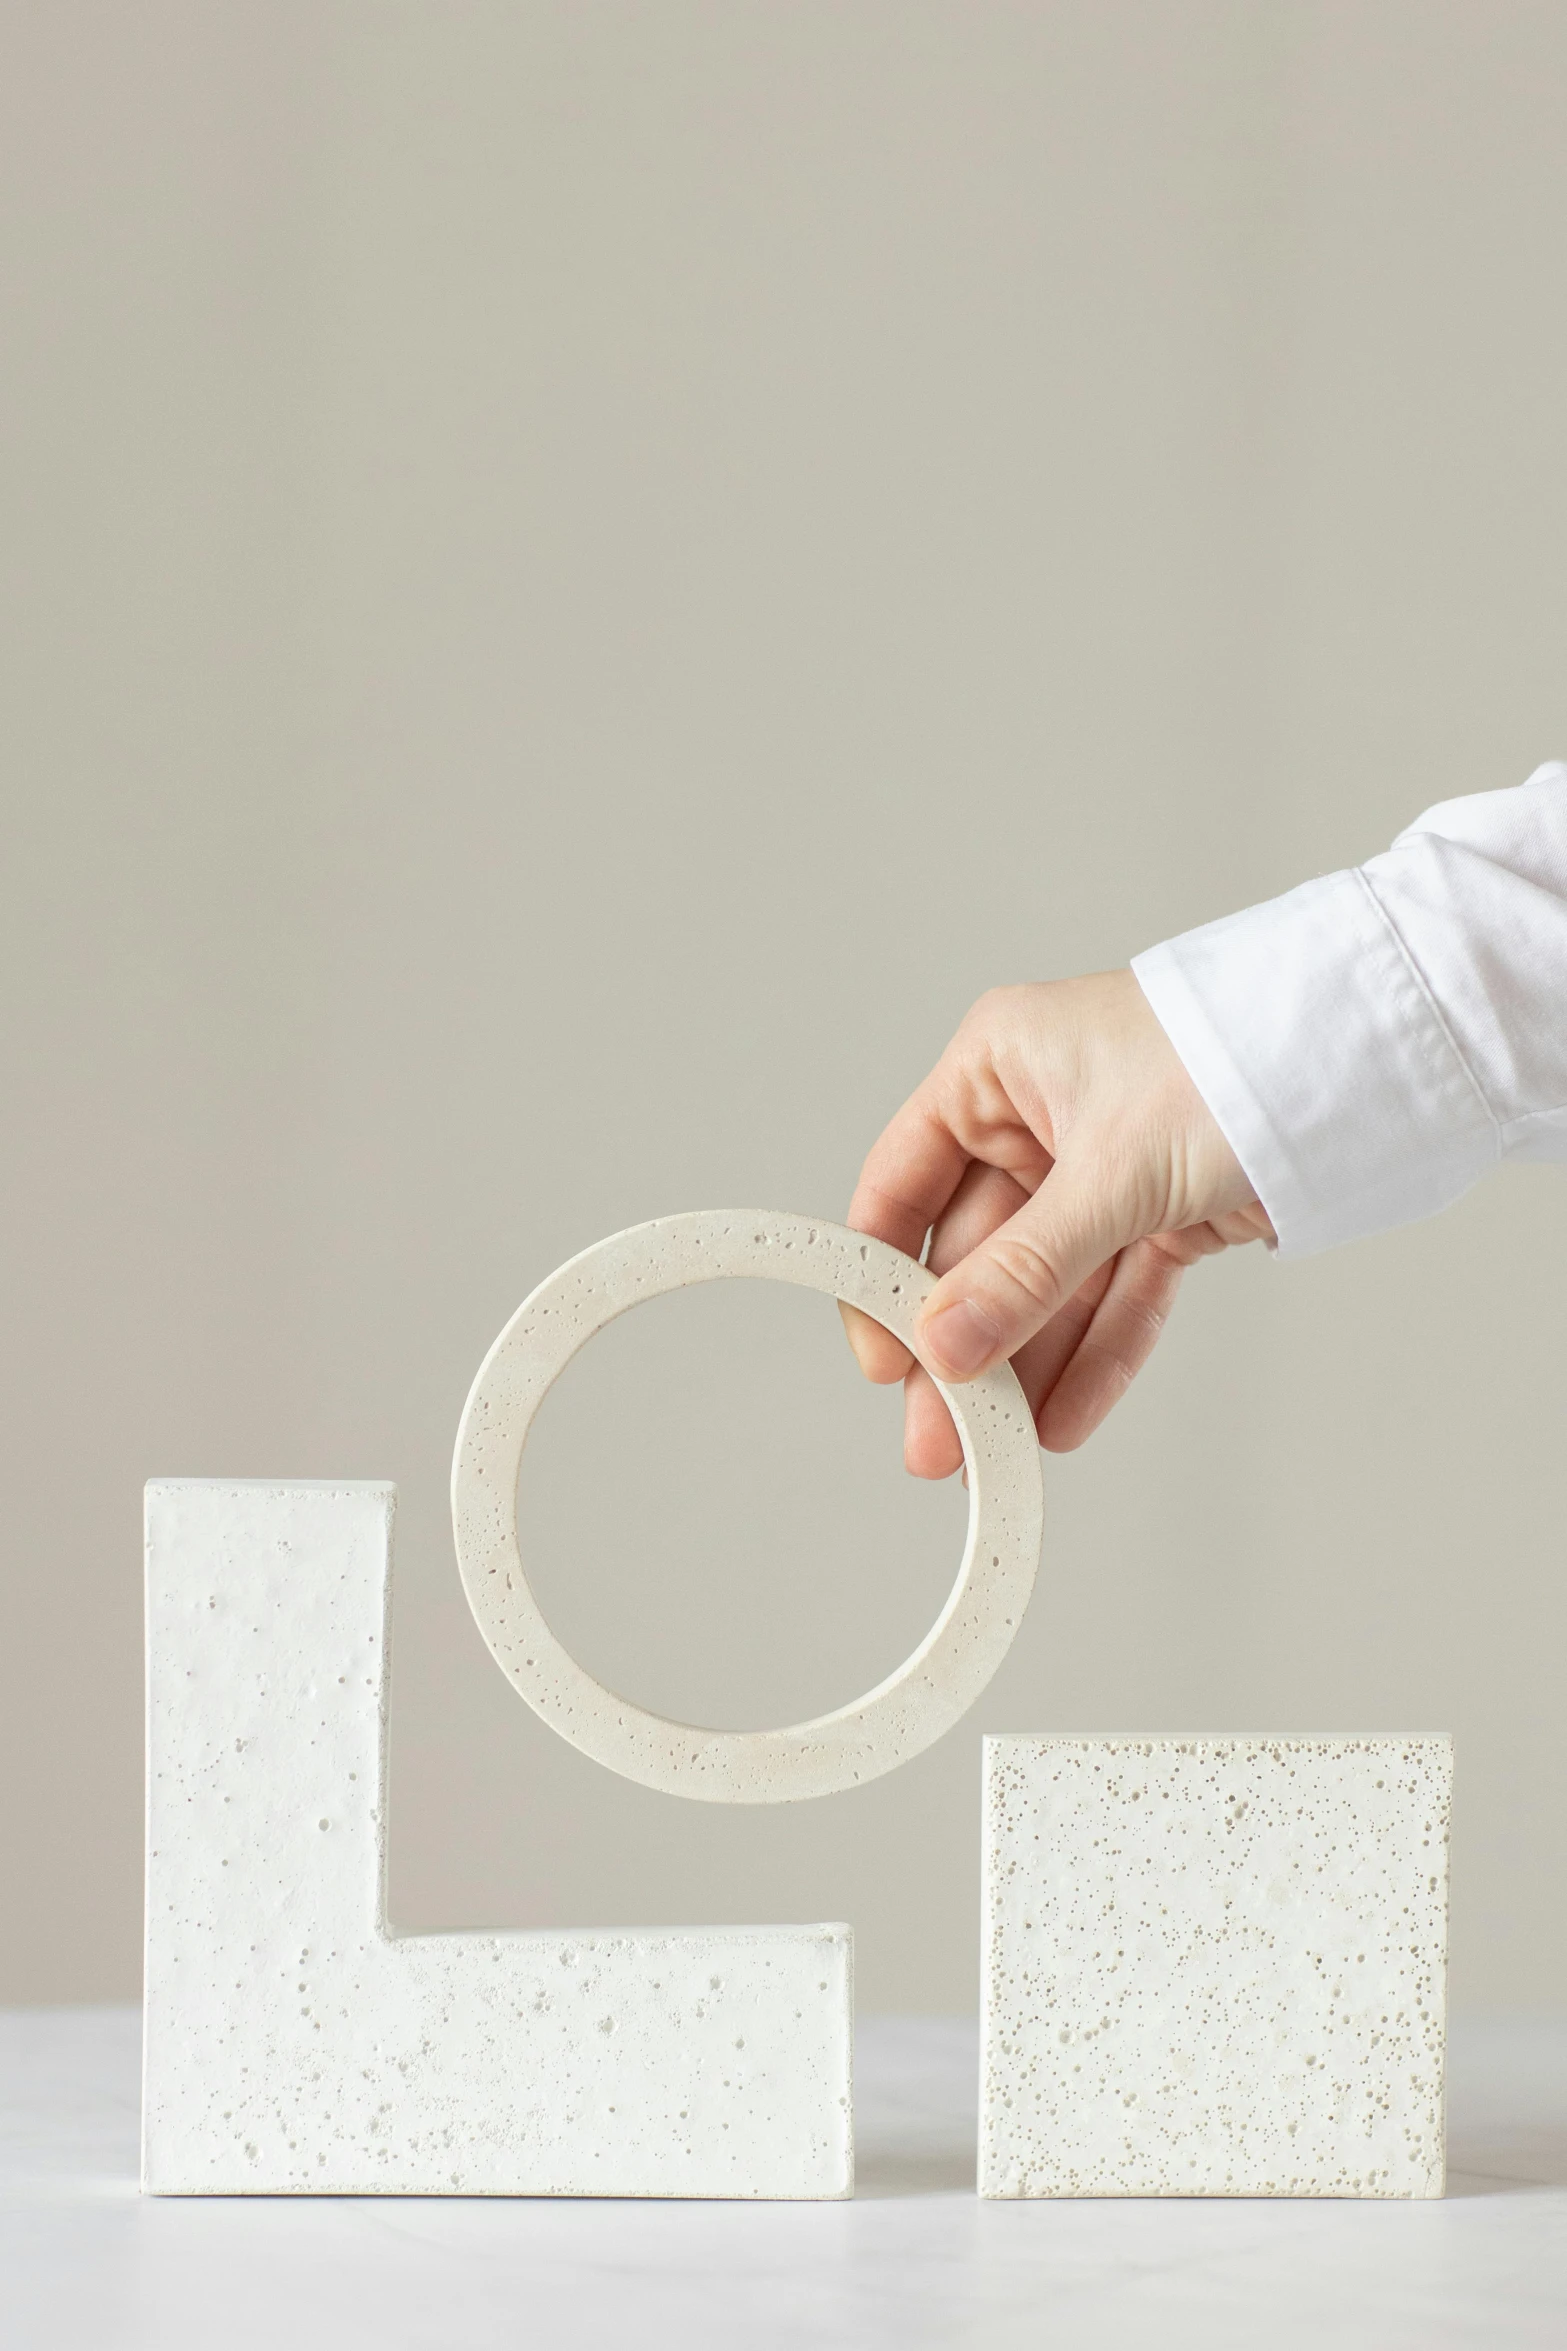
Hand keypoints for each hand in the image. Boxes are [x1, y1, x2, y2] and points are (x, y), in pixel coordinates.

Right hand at [843, 971, 1273, 1471]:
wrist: (1367, 1059)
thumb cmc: (1229, 1055)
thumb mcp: (1110, 1171)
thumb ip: (1025, 1269)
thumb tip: (947, 1347)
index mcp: (996, 1069)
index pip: (904, 1185)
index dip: (882, 1277)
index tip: (882, 1359)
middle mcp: (1038, 1118)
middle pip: (974, 1252)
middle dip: (962, 1350)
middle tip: (937, 1438)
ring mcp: (1101, 1170)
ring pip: (1046, 1287)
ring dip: (1024, 1369)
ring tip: (997, 1452)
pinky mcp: (1163, 1213)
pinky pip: (1114, 1296)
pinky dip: (1095, 1355)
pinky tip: (1062, 1420)